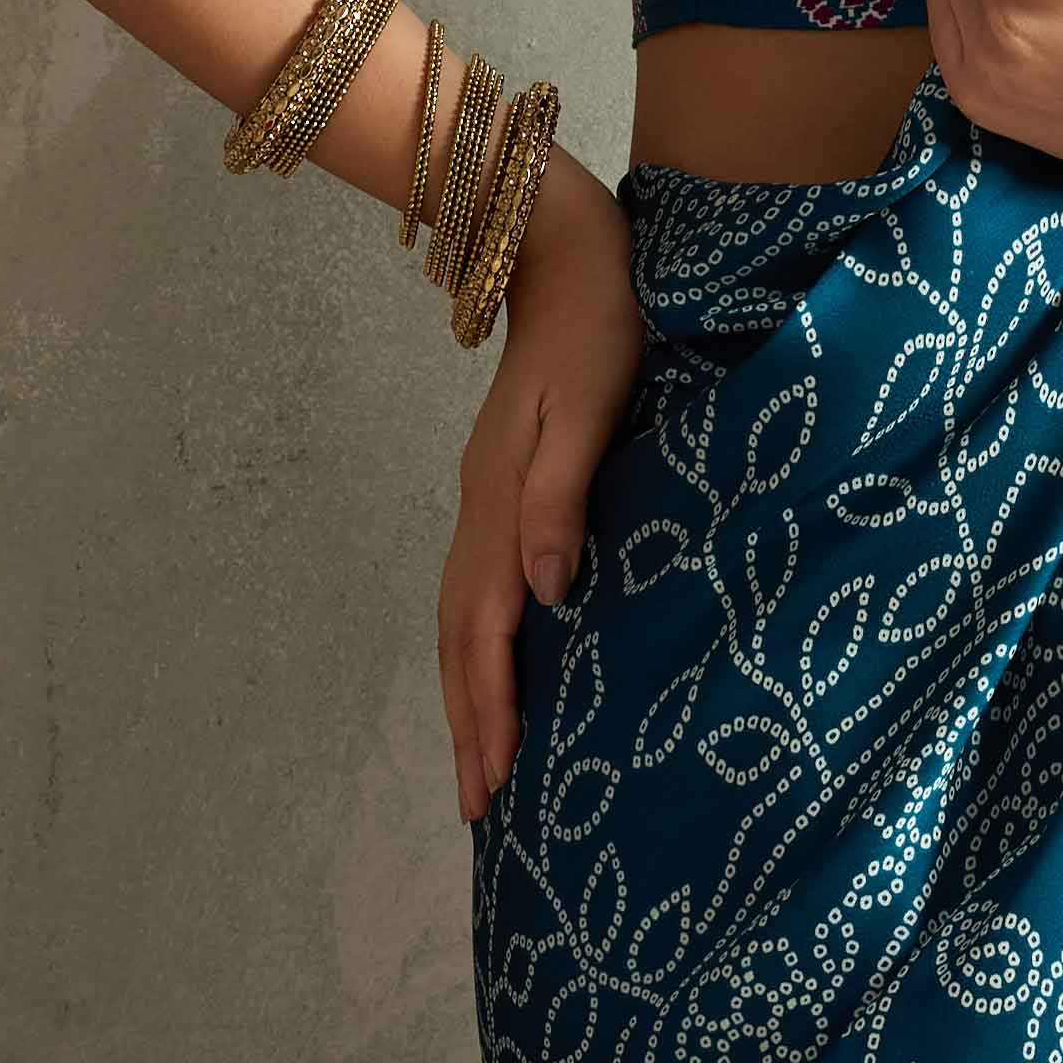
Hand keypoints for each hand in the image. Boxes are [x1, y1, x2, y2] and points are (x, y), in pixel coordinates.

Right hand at [438, 165, 641, 822]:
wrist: (572, 254)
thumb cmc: (600, 331)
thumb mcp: (590, 410)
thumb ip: (562, 500)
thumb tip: (546, 591)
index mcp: (502, 504)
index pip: (489, 632)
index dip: (490, 711)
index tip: (495, 783)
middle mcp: (482, 511)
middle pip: (462, 641)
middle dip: (469, 727)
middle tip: (478, 807)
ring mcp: (487, 501)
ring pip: (463, 621)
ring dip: (469, 696)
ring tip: (480, 763)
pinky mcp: (503, 492)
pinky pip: (481, 593)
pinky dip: (480, 650)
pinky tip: (498, 673)